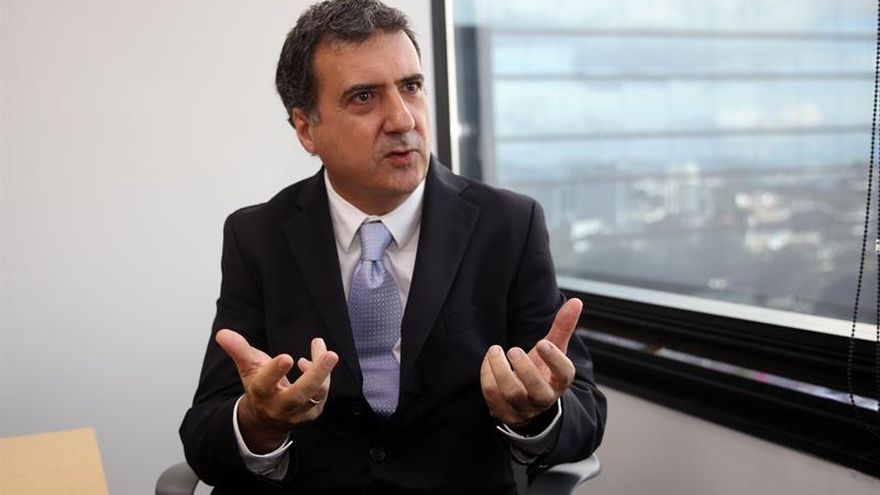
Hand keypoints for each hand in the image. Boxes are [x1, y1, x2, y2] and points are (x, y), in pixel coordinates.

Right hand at [215, 329, 338, 452]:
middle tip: (331, 355)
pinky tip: (312, 362)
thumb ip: (238, 349)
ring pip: (316, 395)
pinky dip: (323, 378)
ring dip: (324, 372)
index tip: (286, 357)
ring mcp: (297, 414)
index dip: (274, 372)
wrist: (264, 420)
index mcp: (260, 394)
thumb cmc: (259, 386)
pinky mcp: (312, 414)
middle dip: (315, 375)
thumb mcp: (247, 368)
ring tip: (324, 351)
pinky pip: (322, 395)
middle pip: (299, 394)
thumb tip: (222, 333)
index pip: (265, 385)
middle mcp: (279, 407)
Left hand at [480, 298, 581, 429]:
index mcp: (559, 382)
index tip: (542, 343)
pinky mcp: (503, 412)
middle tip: (513, 349)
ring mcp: (523, 407)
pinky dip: (487, 376)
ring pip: (512, 393)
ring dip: (500, 370)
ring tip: (496, 350)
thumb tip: (577, 301)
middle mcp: (543, 398)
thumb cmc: (542, 369)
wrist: (527, 401)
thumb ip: (563, 327)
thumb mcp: (553, 349)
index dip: (555, 360)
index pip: (564, 375)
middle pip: (537, 390)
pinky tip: (489, 360)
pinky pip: (492, 396)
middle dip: (524, 369)